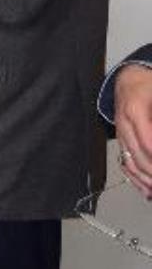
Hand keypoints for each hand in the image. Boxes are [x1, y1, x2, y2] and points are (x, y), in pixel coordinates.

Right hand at [115, 64, 151, 196]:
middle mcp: (124, 123)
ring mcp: (121, 133)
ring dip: (146, 180)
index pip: (148, 141)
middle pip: (138, 157)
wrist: (128, 78)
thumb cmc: (148, 84)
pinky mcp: (121, 140)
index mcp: (134, 110)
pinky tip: (147, 190)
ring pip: (130, 163)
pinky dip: (136, 179)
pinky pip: (125, 163)